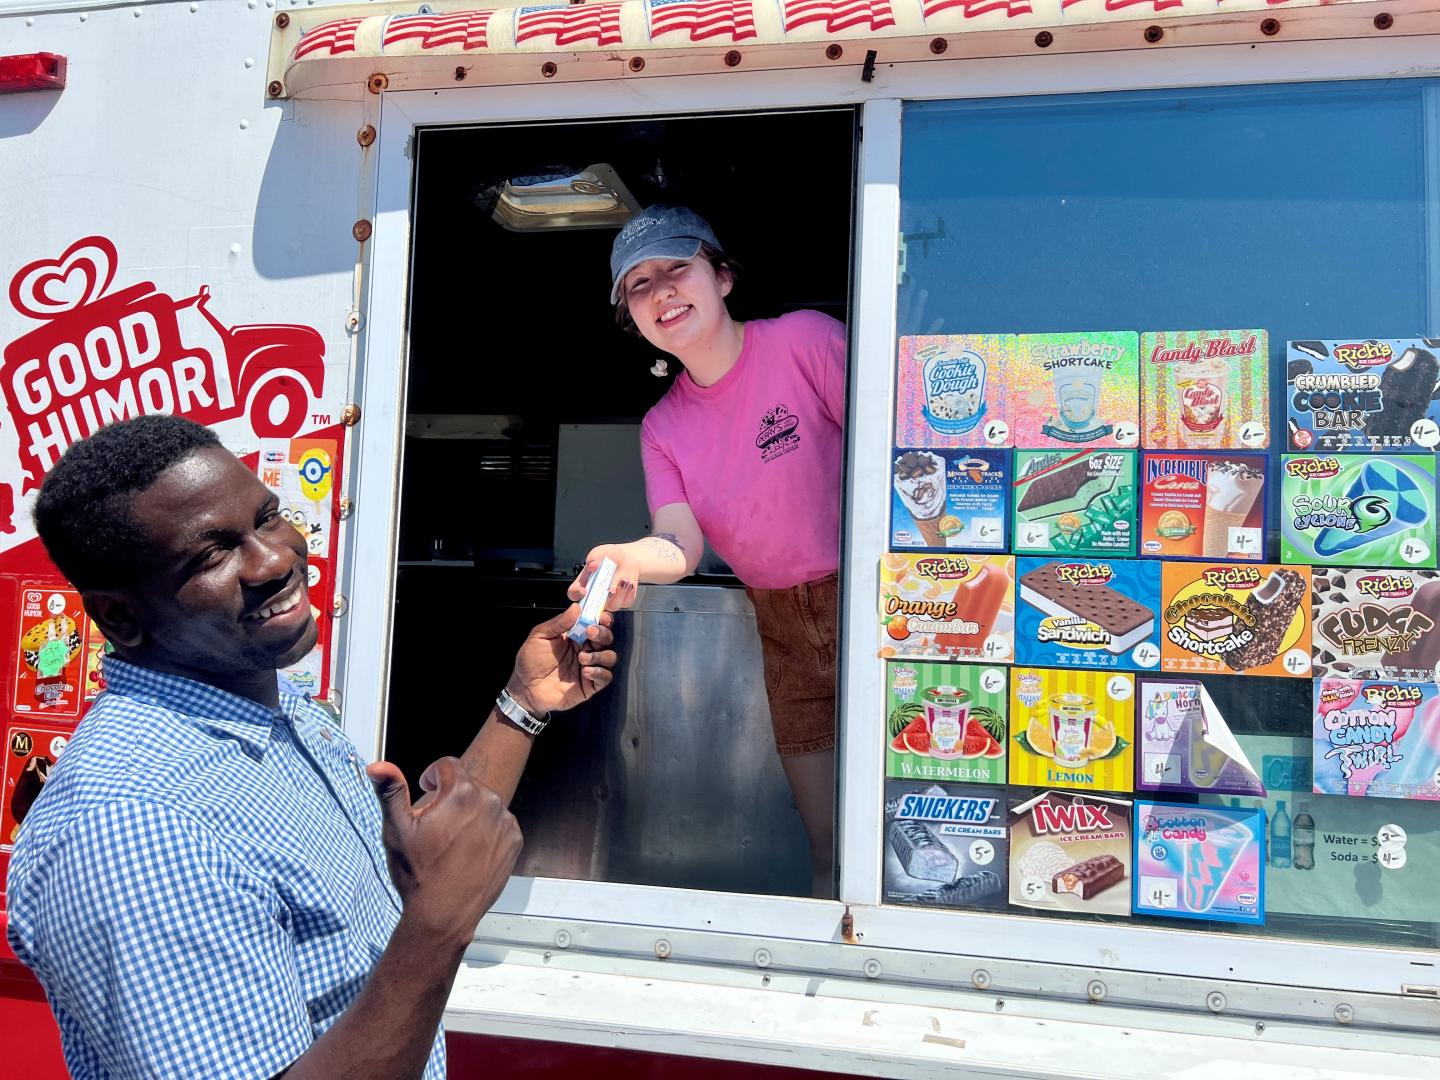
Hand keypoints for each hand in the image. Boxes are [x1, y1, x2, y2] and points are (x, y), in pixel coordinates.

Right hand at [365, 757, 521, 950]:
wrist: (444, 914)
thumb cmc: (419, 873)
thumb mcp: (397, 831)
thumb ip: (390, 792)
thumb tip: (377, 765)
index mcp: (461, 792)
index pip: (447, 765)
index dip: (431, 776)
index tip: (425, 791)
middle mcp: (490, 801)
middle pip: (467, 784)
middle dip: (450, 797)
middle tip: (435, 826)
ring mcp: (505, 822)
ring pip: (483, 803)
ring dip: (469, 813)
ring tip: (452, 841)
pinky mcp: (514, 841)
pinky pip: (499, 823)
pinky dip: (486, 830)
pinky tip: (469, 852)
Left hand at [505, 602, 617, 715]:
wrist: (525, 689)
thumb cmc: (530, 662)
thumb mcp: (540, 636)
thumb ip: (559, 622)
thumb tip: (576, 607)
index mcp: (575, 636)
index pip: (595, 623)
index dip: (602, 618)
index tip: (600, 615)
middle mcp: (585, 649)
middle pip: (606, 637)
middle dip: (603, 633)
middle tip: (590, 633)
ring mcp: (589, 667)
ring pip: (610, 656)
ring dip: (600, 655)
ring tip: (582, 658)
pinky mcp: (590, 685)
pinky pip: (606, 677)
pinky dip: (599, 672)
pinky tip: (585, 672)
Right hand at [567, 544, 642, 610]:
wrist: (627, 558)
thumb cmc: (610, 556)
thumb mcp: (600, 552)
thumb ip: (595, 557)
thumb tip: (592, 565)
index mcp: (584, 583)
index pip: (574, 593)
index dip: (576, 593)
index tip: (583, 590)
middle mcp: (595, 594)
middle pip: (592, 606)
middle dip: (600, 600)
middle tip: (608, 588)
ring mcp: (609, 599)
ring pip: (612, 605)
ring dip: (619, 593)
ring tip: (623, 580)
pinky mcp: (623, 600)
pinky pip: (625, 602)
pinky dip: (628, 593)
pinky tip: (630, 583)